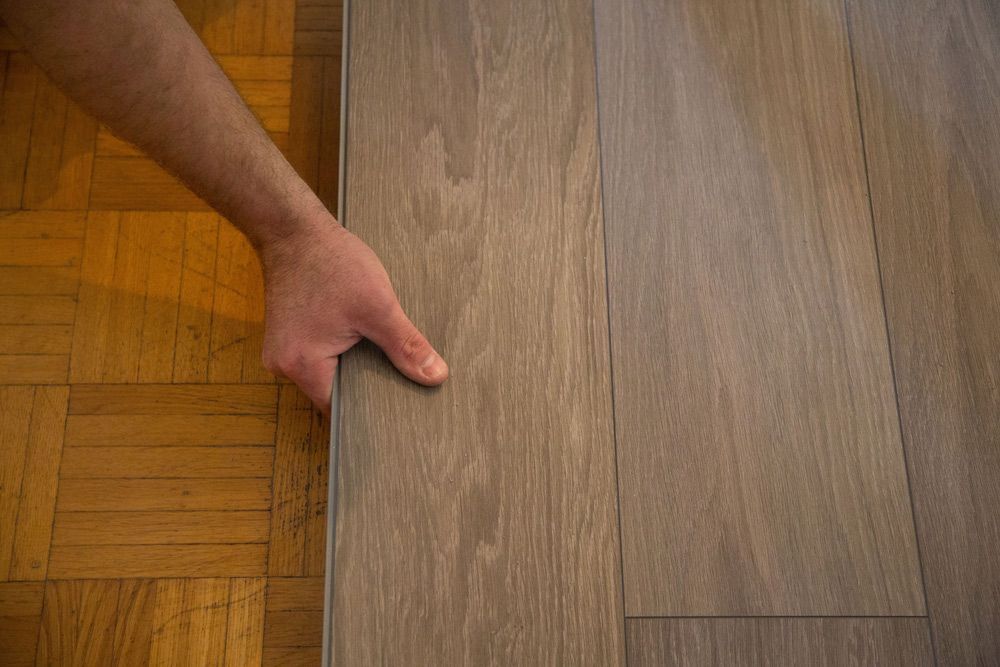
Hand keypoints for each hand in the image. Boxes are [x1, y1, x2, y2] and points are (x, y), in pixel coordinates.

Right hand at [259, 214, 447, 410]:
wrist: (294, 229)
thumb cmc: (331, 261)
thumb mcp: (378, 306)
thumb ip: (406, 346)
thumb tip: (435, 376)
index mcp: (302, 366)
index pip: (342, 409)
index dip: (373, 407)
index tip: (399, 404)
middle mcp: (284, 365)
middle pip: (334, 393)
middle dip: (367, 384)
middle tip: (398, 376)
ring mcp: (283, 351)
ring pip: (330, 373)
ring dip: (355, 364)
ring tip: (379, 350)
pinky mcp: (289, 335)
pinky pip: (321, 355)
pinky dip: (343, 350)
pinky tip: (360, 336)